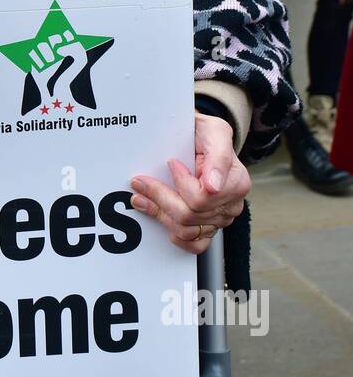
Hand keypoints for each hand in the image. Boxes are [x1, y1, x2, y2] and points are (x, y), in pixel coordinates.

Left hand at [129, 113, 250, 253]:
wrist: (202, 139)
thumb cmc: (207, 134)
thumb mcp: (215, 131)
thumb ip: (218, 156)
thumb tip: (213, 188)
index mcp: (236, 181)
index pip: (202, 197)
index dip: (181, 182)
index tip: (170, 163)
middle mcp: (231, 204)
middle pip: (189, 215)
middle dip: (160, 197)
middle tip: (140, 182)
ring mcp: (220, 219)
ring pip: (186, 230)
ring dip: (159, 214)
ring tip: (141, 198)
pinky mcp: (210, 228)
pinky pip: (195, 245)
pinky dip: (176, 236)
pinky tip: (162, 219)